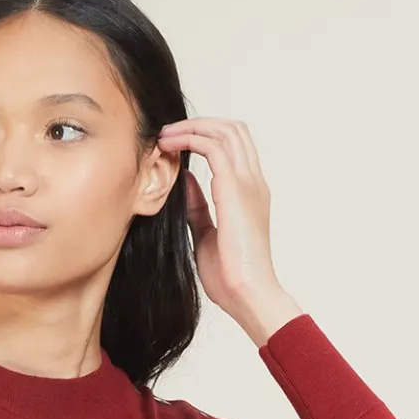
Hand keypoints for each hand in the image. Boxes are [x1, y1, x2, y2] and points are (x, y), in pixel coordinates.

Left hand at [154, 116, 302, 344]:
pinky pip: (213, 147)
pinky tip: (169, 146)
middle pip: (233, 129)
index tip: (176, 144)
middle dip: (199, 124)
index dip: (206, 136)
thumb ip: (198, 205)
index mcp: (250, 194)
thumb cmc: (231, 276)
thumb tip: (185, 179)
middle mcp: (253, 183)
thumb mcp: (206, 234)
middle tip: (168, 133)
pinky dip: (190, 138)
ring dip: (192, 127)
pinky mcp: (235, 189)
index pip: (235, 146)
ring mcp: (248, 184)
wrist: (248, 295)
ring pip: (225, 130)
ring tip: (165, 136)